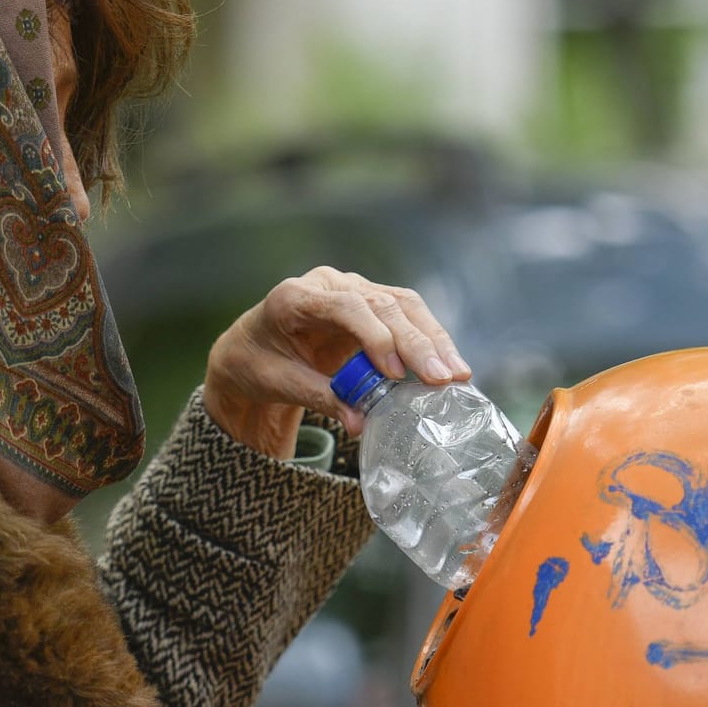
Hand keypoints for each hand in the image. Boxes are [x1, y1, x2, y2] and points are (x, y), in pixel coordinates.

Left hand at [204, 266, 468, 456]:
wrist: (250, 350)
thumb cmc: (257, 364)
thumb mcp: (276, 383)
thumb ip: (319, 397)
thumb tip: (361, 423)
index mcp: (294, 297)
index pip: (345, 307)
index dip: (375, 337)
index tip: (395, 373)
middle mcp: (328, 284)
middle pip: (383, 304)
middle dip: (416, 343)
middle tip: (443, 379)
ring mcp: (353, 290)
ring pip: (403, 305)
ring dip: (433, 340)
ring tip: (457, 375)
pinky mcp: (371, 305)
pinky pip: (407, 316)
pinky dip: (429, 341)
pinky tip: (449, 366)